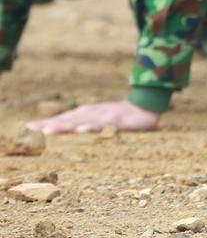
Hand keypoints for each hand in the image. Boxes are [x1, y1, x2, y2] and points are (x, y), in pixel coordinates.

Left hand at [26, 100, 159, 133]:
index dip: (46, 123)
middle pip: (67, 119)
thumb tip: (68, 130)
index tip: (28, 128)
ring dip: (65, 126)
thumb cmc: (122, 116)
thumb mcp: (101, 120)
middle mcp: (92, 113)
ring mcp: (104, 116)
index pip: (63, 119)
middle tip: (31, 129)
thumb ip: (85, 124)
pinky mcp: (117, 120)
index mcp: (87, 114)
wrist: (148, 106)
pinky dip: (90, 127)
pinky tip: (80, 130)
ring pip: (81, 121)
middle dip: (49, 124)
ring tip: (48, 131)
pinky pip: (103, 124)